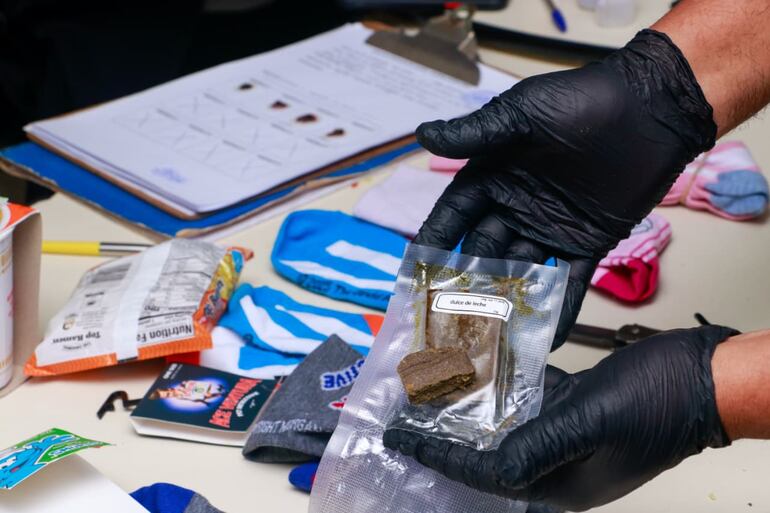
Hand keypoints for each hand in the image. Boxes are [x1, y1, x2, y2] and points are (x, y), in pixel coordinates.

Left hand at [384, 325, 736, 510]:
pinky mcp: (572, 405)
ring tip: (430, 383)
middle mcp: (555, 462)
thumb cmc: (654, 403)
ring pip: (502, 422)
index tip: (396, 436)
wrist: (706, 378)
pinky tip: (476, 361)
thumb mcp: (593, 424)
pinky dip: (501, 383)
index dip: (437, 456)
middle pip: (485, 451)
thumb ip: (538, 446)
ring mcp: (564, 433)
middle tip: (403, 410)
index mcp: (559, 482)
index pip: (483, 474)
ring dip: (468, 405)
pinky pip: (526, 398)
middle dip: (443, 433)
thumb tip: (490, 470)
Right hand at [414, 30, 715, 347]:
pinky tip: (544, 339)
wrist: (650, 107)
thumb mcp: (521, 114)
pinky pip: (567, 281)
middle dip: (466, 285)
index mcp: (492, 177)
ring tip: (489, 339)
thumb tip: (422, 135)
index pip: (453, 218)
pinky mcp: (587, 242)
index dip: (432, 244)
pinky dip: (557, 310)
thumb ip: (475, 133)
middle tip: (449, 319)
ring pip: (521, 274)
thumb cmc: (582, 100)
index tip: (413, 274)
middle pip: (483, 253)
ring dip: (507, 304)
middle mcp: (515, 207)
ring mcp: (550, 228)